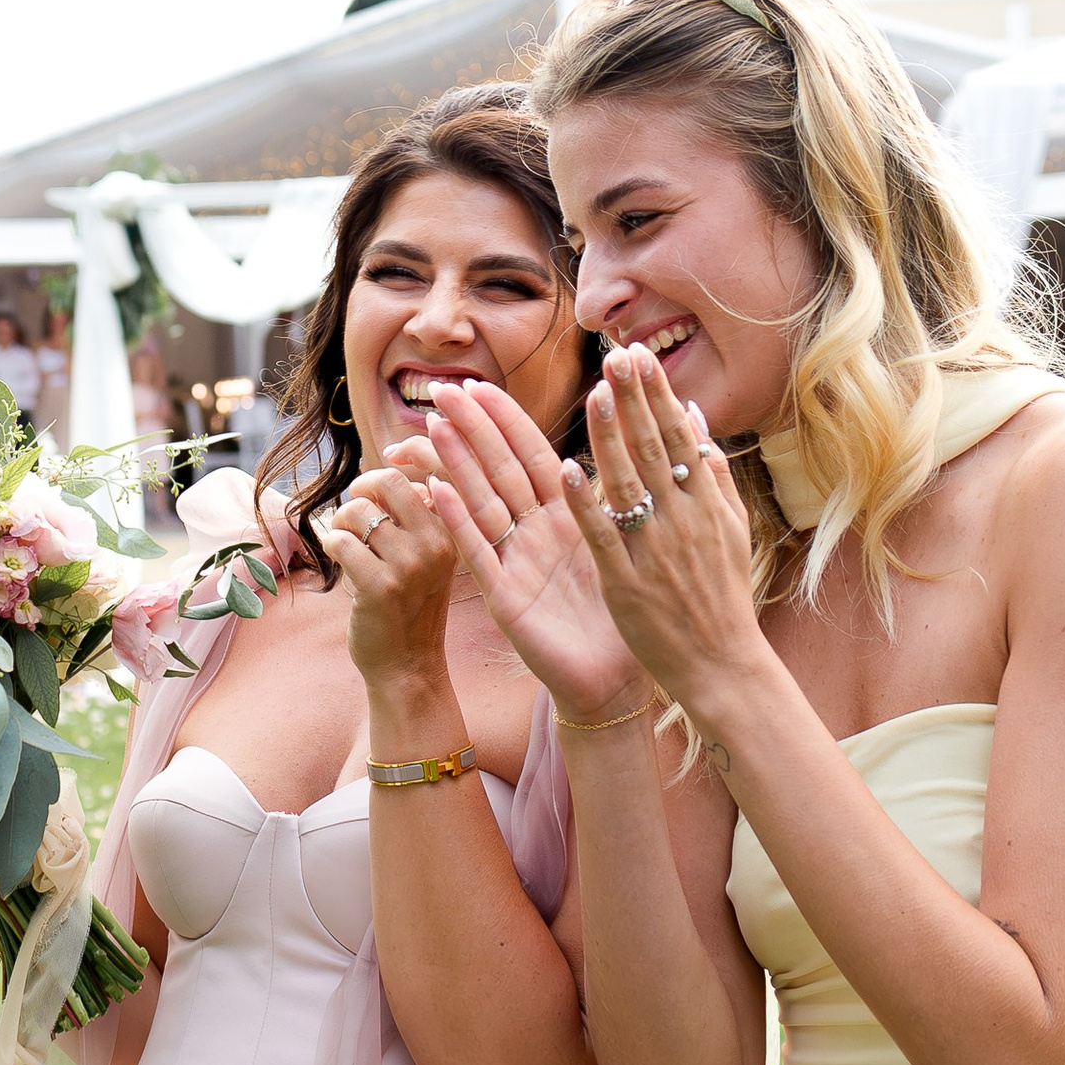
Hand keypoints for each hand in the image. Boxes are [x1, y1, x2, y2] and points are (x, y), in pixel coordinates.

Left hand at [326, 458, 459, 690]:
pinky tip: (339, 562)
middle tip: (352, 511)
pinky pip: (340, 540)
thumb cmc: (410, 609)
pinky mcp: (379, 586)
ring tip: (345, 543)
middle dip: (360, 490)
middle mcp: (435, 545)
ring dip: (340, 523)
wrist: (408, 667)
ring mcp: (409, 566)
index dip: (383, 480)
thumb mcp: (429, 561)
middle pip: (388, 482)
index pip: (416, 478)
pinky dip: (331, 545)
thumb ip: (416, 520)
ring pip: (358, 511)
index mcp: (450, 533)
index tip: (371, 497)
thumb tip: (384, 477)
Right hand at [421, 382, 646, 722]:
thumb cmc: (624, 616)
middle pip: (499, 470)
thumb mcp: (624, 548)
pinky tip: (435, 492)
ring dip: (457, 465)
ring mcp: (515, 563)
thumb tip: (632, 439)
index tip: (481, 383)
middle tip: (443, 390)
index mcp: (567, 517)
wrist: (616, 682)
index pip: (532, 455)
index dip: (507, 419)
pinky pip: (477, 555)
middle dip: (472, 429)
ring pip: (481, 503)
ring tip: (433, 427)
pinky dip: (457, 522)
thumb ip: (615, 499)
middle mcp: (535, 534)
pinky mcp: (504, 598)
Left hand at [564, 345, 766, 723]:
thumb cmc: (722, 598)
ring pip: (627, 484)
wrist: (722, 666)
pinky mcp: (627, 584)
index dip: (655, 395)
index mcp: (706, 505)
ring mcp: (655, 551)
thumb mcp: (731, 531)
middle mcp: (683, 520)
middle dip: (634, 400)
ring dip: (610, 438)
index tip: (636, 356)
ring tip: (594, 394)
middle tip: (614, 354)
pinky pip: (603, 536)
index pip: (678, 437)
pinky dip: (585, 503)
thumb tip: (697, 417)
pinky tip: (565, 470)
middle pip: (654, 449)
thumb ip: (713, 475)